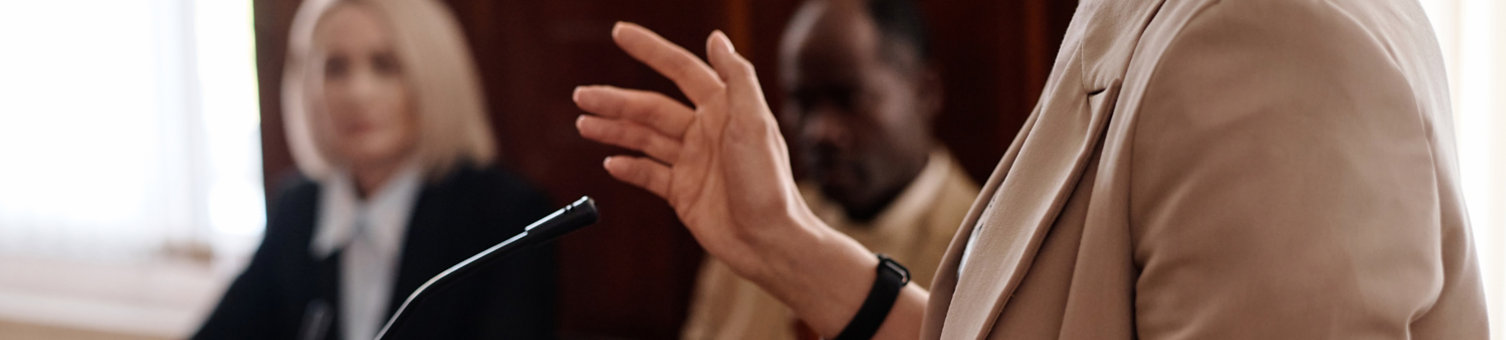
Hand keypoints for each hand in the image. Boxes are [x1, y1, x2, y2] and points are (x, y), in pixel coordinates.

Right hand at [573, 23, 925, 338]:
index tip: (620, 33)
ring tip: (583, 123)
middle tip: (582, 95)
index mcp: (724, 109)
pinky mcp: (683, 192)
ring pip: (644, 138)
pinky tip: (610, 162)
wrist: (769, 242)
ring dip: (613, 129)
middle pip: (651, 107)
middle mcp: (706, 132)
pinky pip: (648, 174)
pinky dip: (628, 167)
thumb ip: (737, 78)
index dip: (650, 50)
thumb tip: (717, 38)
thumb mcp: (756, 124)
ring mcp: (692, 162)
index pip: (680, 70)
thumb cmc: (769, 184)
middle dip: (615, 100)